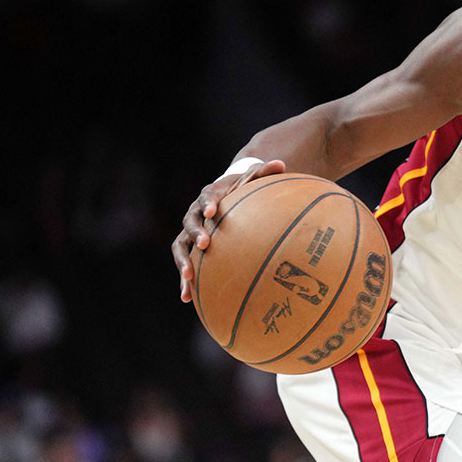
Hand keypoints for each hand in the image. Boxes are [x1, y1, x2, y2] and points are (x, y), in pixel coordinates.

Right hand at [171, 159, 286, 301]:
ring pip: (180, 247)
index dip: (208, 204)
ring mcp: (189, 233)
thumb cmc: (242, 189)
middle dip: (195, 233)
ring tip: (188, 278)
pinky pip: (185, 265)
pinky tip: (188, 298)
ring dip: (183, 262)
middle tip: (204, 244)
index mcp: (209, 196)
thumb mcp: (253, 179)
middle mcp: (194, 214)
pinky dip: (185, 281)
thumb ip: (265, 173)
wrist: (226, 197)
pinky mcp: (189, 250)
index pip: (205, 198)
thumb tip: (282, 163)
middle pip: (189, 223)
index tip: (212, 212)